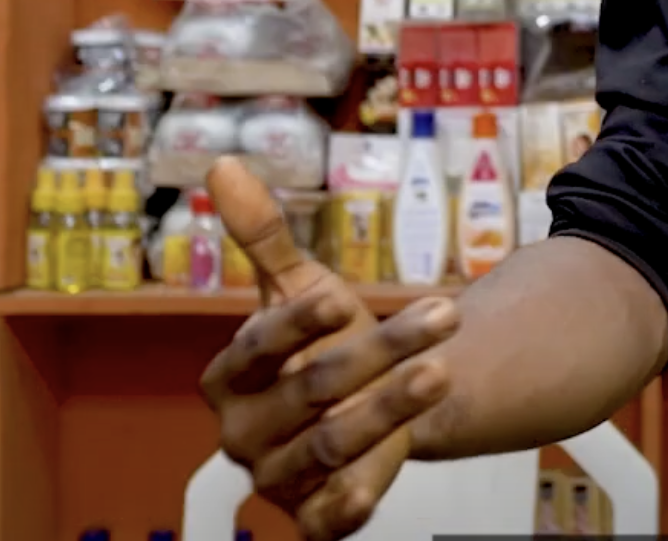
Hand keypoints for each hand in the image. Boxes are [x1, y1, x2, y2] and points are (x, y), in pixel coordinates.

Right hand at [197, 157, 461, 540]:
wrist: (357, 404)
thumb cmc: (320, 342)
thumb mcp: (297, 288)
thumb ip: (264, 237)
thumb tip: (224, 162)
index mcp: (228, 376)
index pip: (257, 347)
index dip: (296, 325)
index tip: (343, 297)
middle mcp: (243, 431)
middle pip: (312, 391)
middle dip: (379, 353)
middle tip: (442, 315)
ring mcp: (276, 476)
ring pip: (332, 445)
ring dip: (389, 410)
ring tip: (441, 371)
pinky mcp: (310, 515)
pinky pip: (327, 517)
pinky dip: (351, 501)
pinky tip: (382, 478)